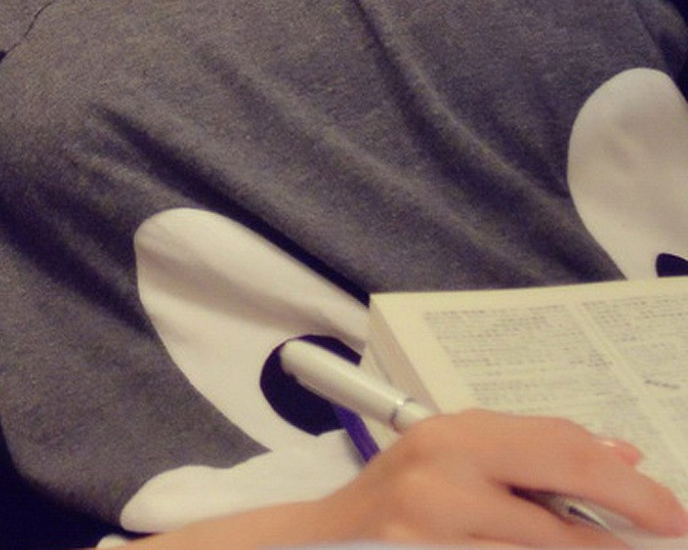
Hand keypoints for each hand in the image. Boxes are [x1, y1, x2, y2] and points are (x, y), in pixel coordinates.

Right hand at [303, 409, 687, 545]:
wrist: (323, 539)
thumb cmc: (398, 500)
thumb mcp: (457, 457)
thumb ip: (531, 453)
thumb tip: (620, 454)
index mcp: (455, 437)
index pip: (562, 452)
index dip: (631, 488)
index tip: (671, 513)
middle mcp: (443, 481)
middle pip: (563, 518)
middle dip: (624, 528)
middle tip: (666, 534)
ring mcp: (435, 534)